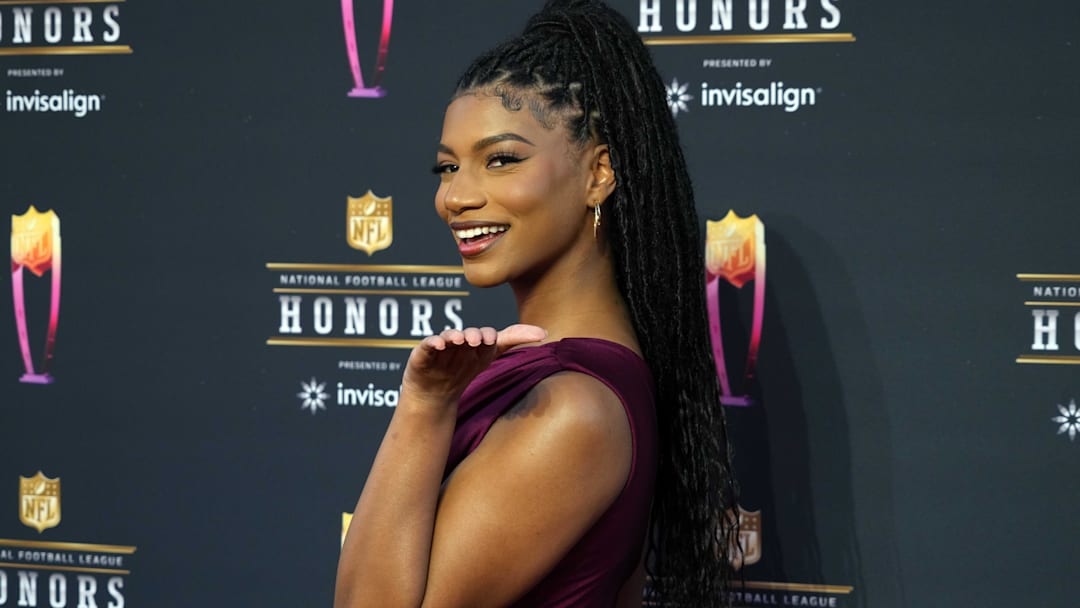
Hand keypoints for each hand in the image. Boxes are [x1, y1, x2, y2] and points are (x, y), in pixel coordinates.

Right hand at [401, 324, 546, 406]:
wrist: (434, 393)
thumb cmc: (462, 369)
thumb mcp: (488, 356)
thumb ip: (512, 340)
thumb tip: (544, 331)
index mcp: (476, 340)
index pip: (487, 335)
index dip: (490, 337)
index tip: (493, 340)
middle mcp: (459, 339)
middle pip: (469, 334)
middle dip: (474, 336)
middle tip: (477, 341)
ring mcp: (441, 345)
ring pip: (449, 336)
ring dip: (455, 336)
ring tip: (459, 339)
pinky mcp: (423, 352)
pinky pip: (429, 344)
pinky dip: (434, 342)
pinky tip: (440, 345)